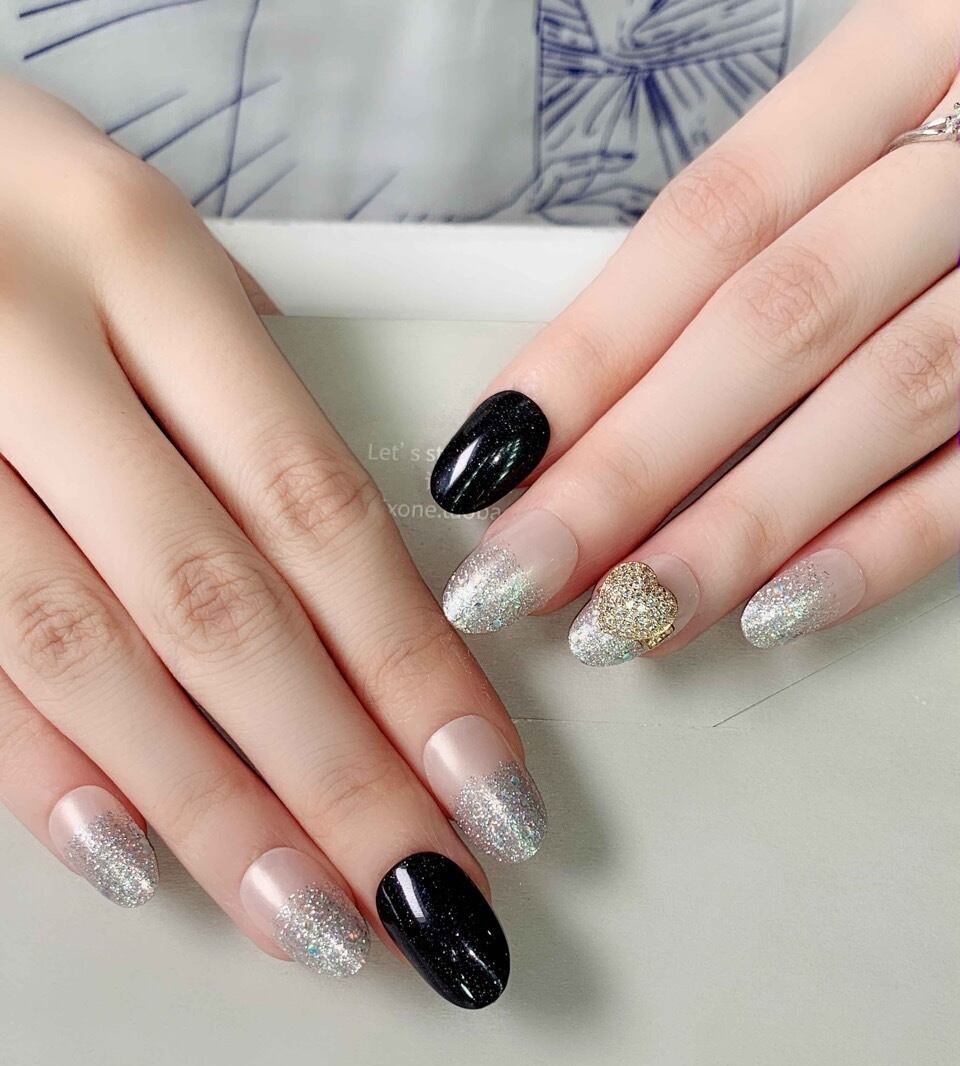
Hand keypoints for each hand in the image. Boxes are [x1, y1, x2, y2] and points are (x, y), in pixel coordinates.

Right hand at [0, 78, 546, 1008]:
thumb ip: (235, 396)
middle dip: (339, 777)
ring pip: (89, 653)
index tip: (494, 794)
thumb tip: (358, 579)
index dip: (416, 671)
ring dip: (213, 810)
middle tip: (430, 899)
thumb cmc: (0, 204)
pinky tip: (132, 859)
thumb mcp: (133, 245)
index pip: (318, 510)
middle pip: (221, 605)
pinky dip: (43, 769)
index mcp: (141, 260)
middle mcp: (33, 343)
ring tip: (317, 923)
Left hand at [431, 0, 959, 660]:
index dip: (590, 349)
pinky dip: (881, 548)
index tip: (489, 455)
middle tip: (520, 574)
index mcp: (912, 62)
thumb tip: (591, 391)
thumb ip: (771, 231)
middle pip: (775, 320)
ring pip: (878, 402)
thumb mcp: (888, 125)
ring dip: (736, 527)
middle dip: (631, 465)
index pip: (713, 223)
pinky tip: (777, 613)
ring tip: (628, 619)